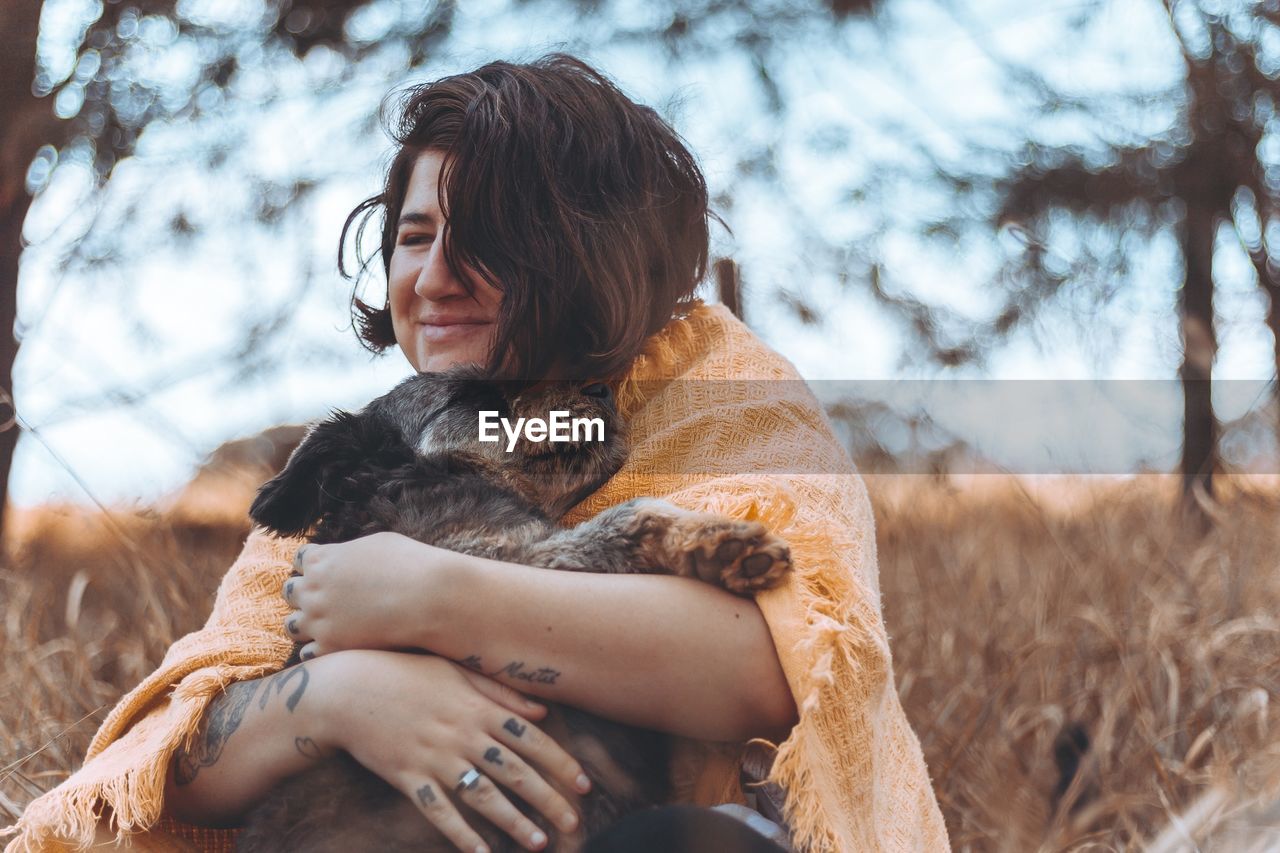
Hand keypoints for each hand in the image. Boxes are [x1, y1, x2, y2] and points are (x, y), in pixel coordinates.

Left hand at [283, 532, 457, 657]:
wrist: (430, 599)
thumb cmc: (411, 565)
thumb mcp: (377, 543)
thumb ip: (349, 552)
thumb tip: (344, 557)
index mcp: (322, 559)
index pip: (299, 560)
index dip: (313, 566)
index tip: (328, 573)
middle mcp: (312, 589)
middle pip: (290, 592)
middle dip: (304, 594)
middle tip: (325, 600)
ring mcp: (318, 620)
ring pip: (291, 626)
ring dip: (306, 624)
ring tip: (327, 625)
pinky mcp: (330, 648)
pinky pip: (307, 653)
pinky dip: (318, 649)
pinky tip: (337, 645)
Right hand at [316, 650, 590, 852]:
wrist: (349, 688)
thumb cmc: (406, 674)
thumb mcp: (456, 671)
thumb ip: (500, 690)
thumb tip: (543, 708)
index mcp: (478, 707)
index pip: (531, 739)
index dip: (561, 763)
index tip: (584, 785)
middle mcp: (463, 734)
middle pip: (515, 771)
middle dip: (548, 799)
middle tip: (574, 823)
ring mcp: (436, 758)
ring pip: (484, 795)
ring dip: (514, 821)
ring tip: (540, 842)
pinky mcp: (409, 777)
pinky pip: (440, 812)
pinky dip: (461, 835)